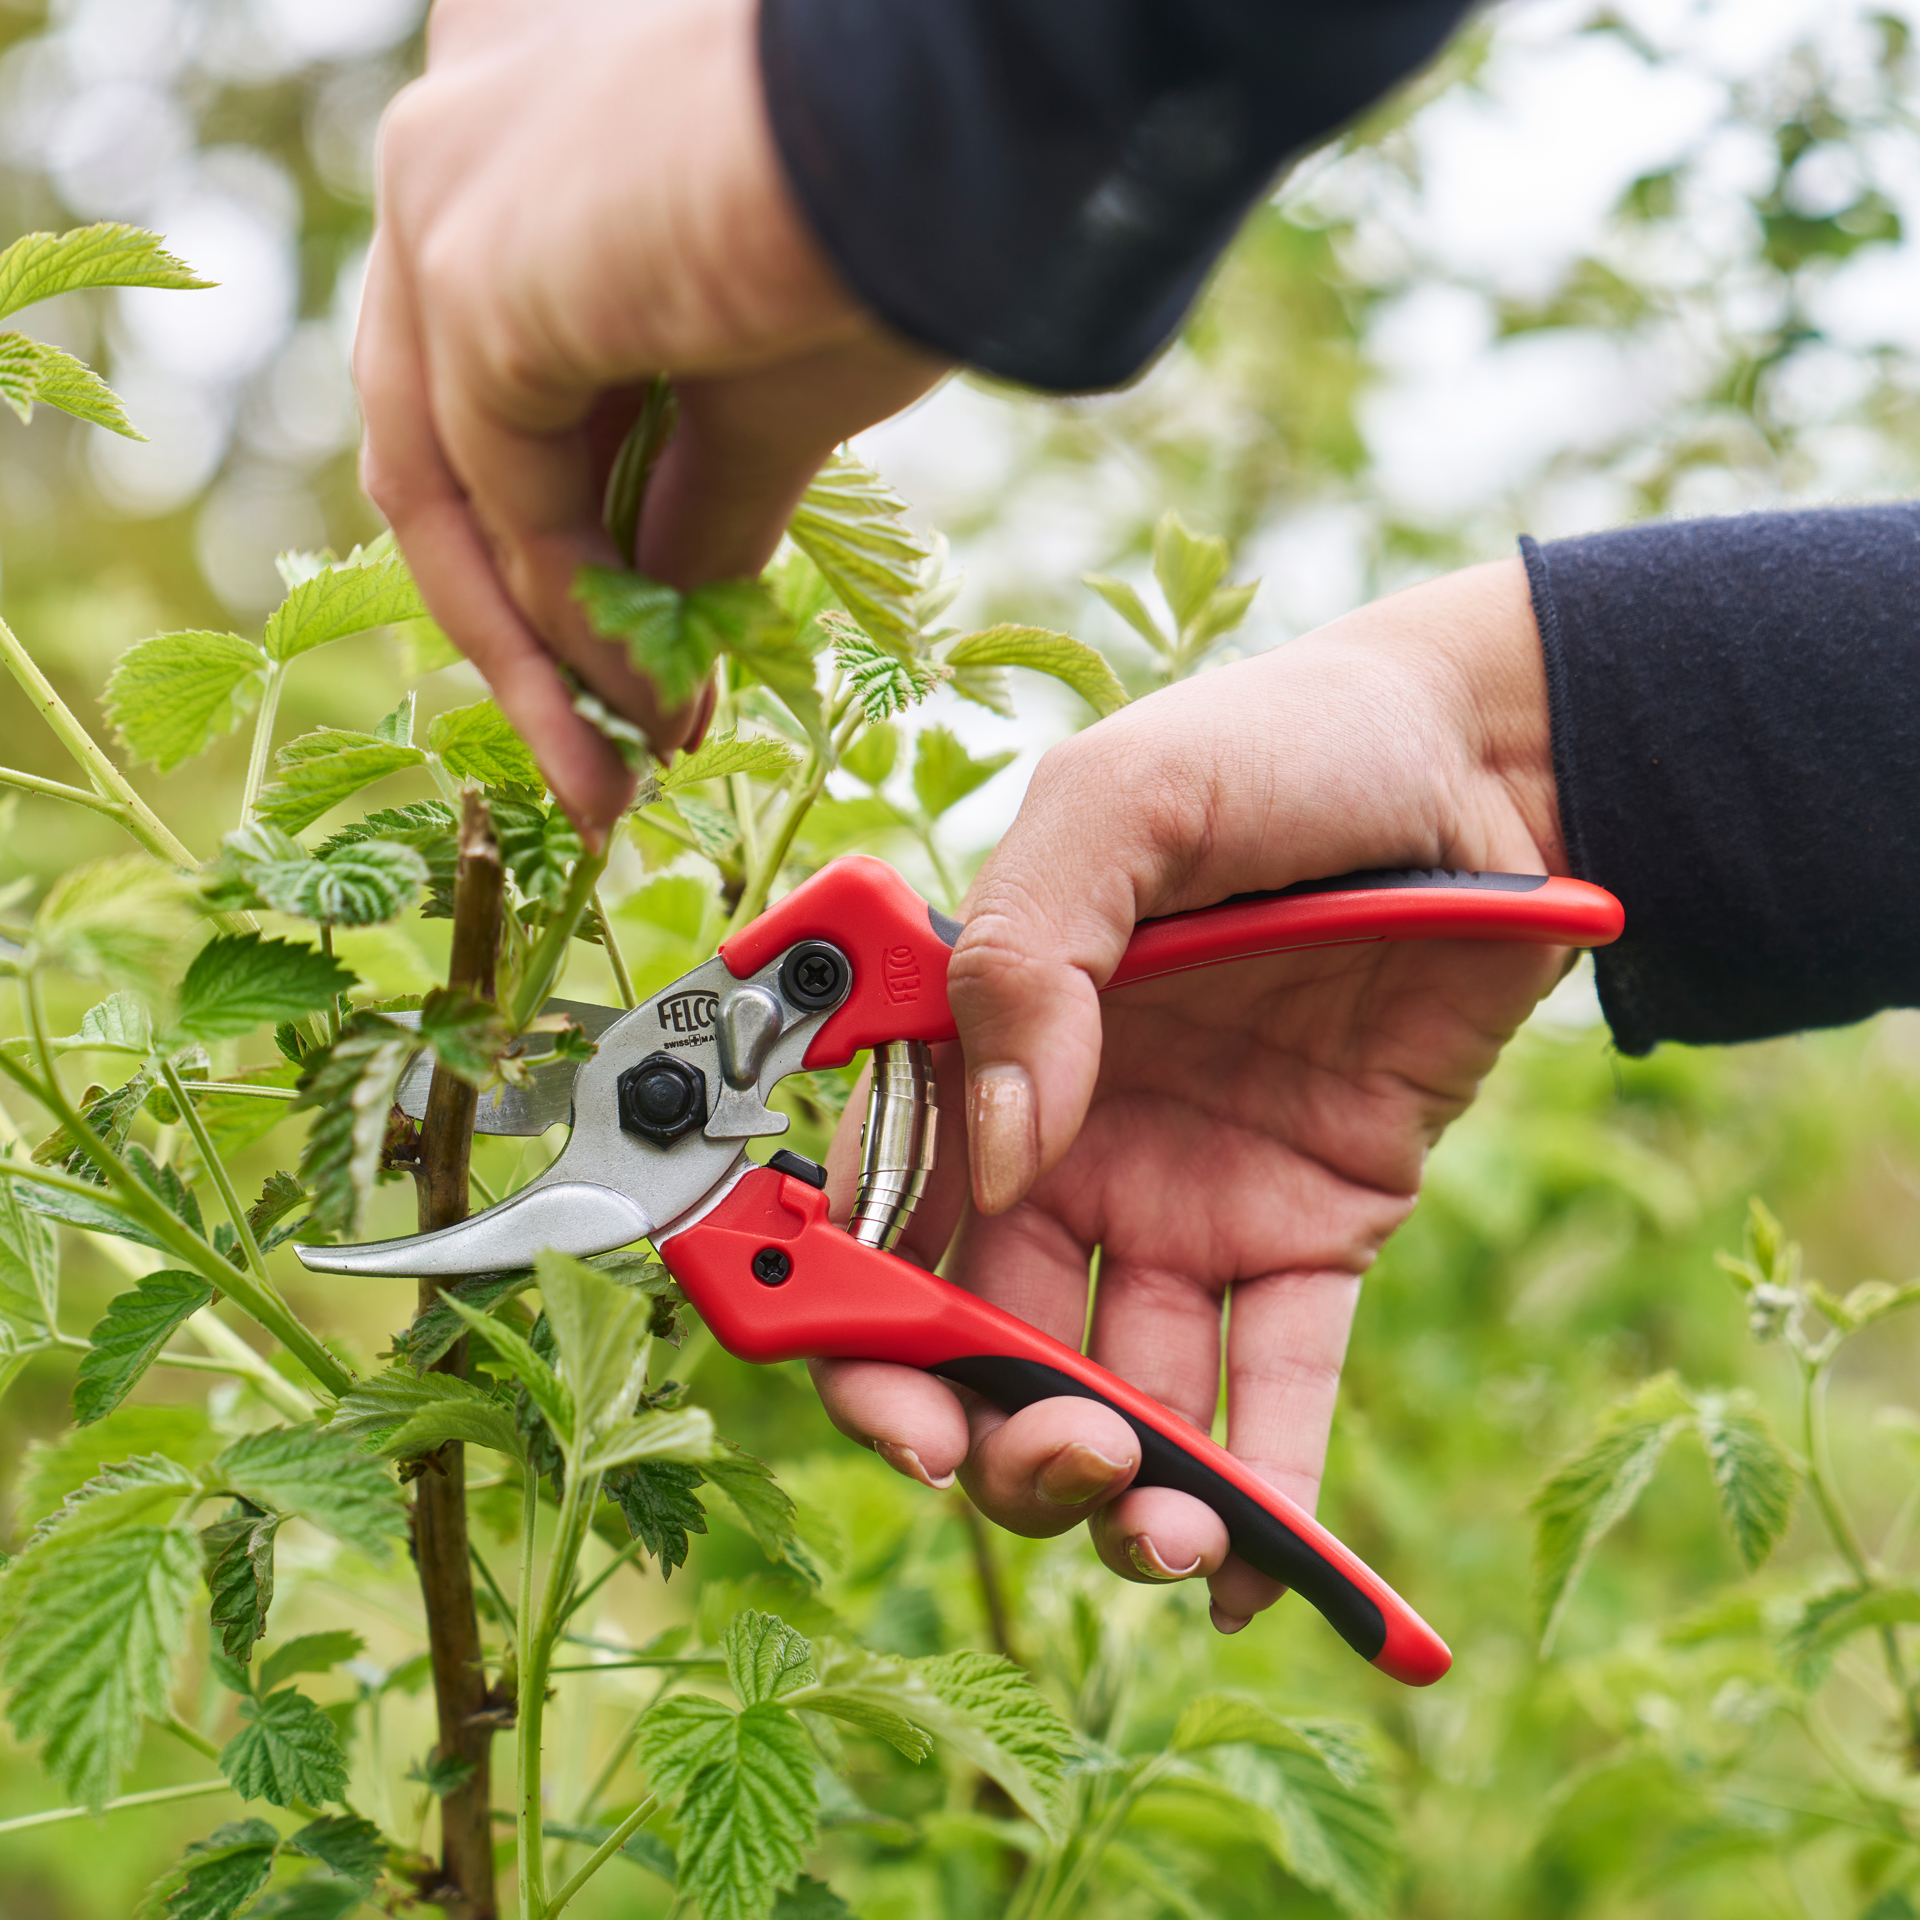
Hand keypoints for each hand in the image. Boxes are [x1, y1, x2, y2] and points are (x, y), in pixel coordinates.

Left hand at [355, 0, 947, 839]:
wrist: (973, 126)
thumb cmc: (906, 225)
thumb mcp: (770, 397)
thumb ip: (692, 503)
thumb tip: (664, 629)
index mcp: (522, 154)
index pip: (500, 404)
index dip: (568, 566)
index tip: (648, 689)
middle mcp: (454, 154)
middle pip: (449, 455)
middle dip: (530, 639)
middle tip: (604, 771)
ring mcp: (445, 197)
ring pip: (449, 484)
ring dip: (543, 657)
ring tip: (622, 775)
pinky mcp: (470, 262)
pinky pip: (501, 496)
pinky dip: (570, 620)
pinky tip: (647, 704)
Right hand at [813, 558, 1565, 1629]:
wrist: (1491, 766)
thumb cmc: (1287, 748)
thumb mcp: (1128, 801)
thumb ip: (1028, 955)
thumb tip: (1005, 1149)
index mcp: (986, 1048)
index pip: (881, 1212)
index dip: (856, 1325)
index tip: (894, 1406)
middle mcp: (1069, 1143)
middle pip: (988, 1337)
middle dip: (996, 1437)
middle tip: (1058, 1465)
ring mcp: (1188, 1196)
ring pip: (1124, 1386)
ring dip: (1124, 1489)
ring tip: (1165, 1529)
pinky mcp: (1313, 1228)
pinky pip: (1276, 1381)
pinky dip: (1264, 1489)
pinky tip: (1257, 1571)